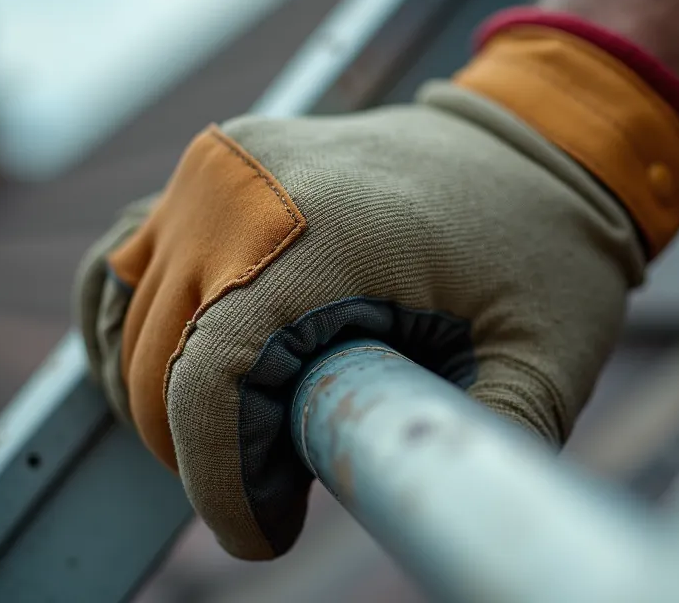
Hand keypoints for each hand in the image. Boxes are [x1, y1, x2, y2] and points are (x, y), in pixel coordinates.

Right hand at [74, 80, 644, 559]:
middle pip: (163, 358)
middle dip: (207, 451)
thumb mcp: (544, 361)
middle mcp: (247, 185)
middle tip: (285, 494)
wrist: (542, 141)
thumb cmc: (547, 248)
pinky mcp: (218, 166)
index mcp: (325, 230)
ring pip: (135, 315)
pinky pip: (132, 259)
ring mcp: (223, 166)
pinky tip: (183, 377)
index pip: (209, 380)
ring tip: (251, 443)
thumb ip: (481, 446)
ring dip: (168, 397)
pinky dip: (140, 328)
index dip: (219, 480)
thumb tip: (440, 527)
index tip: (265, 537)